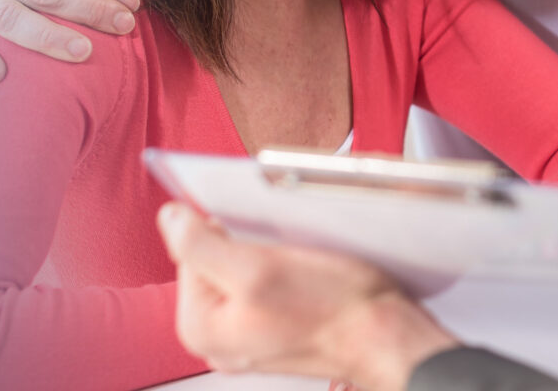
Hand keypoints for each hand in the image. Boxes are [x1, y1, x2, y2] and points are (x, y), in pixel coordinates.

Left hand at [157, 203, 459, 390]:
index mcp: (200, 327)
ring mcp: (244, 335)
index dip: (224, 231)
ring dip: (267, 254)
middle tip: (284, 253)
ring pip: (240, 268)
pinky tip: (305, 276)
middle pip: (213, 260)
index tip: (258, 237)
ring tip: (299, 266)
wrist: (388, 336)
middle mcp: (215, 338)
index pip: (188, 249)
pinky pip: (263, 283)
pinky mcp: (271, 328)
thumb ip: (201, 246)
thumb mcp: (258, 269)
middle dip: (246, 245)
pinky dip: (281, 269)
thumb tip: (169, 218)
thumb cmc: (336, 309)